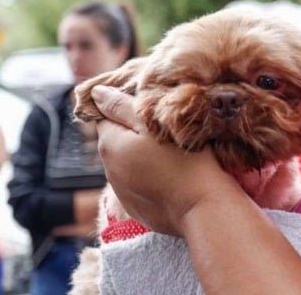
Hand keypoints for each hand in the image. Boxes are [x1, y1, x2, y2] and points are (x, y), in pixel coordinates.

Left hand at [92, 86, 240, 235]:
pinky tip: (172, 176)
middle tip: (168, 129)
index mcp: (110, 145)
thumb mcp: (154, 123)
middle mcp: (109, 170)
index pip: (106, 115)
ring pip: (128, 161)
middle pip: (117, 139)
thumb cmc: (185, 160)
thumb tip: (96, 93)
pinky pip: (138, 183)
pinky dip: (150, 176)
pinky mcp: (136, 208)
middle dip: (136, 132)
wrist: (204, 208)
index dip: (127, 108)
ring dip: (142, 154)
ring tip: (172, 154)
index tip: (152, 108)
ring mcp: (122, 192)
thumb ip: (122, 106)